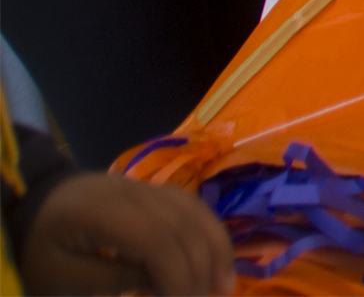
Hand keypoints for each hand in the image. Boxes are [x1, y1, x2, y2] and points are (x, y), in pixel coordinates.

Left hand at [19, 171, 235, 295]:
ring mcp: (146, 186)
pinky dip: (209, 231)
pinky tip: (215, 256)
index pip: (158, 242)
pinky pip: (192, 206)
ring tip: (223, 286)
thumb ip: (113, 280)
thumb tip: (163, 285)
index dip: (177, 277)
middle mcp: (133, 191)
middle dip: (199, 271)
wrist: (31, 205)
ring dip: (216, 249)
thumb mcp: (61, 277)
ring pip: (196, 212)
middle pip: (183, 227)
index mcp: (104, 213)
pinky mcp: (154, 190)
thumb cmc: (40, 249)